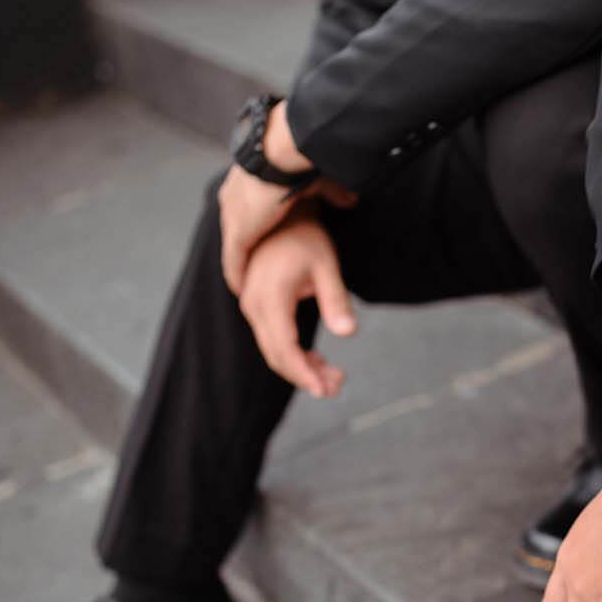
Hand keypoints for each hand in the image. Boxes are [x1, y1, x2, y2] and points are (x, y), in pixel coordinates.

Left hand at [219, 99, 355, 293]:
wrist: (282, 154)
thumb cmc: (298, 157)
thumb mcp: (316, 177)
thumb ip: (331, 192)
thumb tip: (351, 200)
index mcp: (248, 179)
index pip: (247, 206)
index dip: (255, 223)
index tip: (262, 235)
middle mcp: (233, 197)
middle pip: (235, 227)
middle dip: (244, 244)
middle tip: (252, 262)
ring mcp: (233, 216)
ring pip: (232, 246)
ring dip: (238, 264)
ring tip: (244, 283)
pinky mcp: (239, 232)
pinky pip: (233, 260)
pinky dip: (236, 275)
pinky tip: (239, 289)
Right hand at [238, 203, 355, 397]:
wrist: (280, 211)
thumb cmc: (306, 236)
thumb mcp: (327, 266)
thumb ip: (336, 300)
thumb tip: (349, 333)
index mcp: (270, 297)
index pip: (284, 348)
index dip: (303, 374)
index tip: (325, 390)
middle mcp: (254, 304)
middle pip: (276, 354)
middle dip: (305, 376)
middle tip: (336, 388)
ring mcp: (251, 304)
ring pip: (273, 348)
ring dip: (301, 367)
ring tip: (333, 378)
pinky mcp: (257, 303)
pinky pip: (272, 336)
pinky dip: (294, 352)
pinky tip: (317, 361)